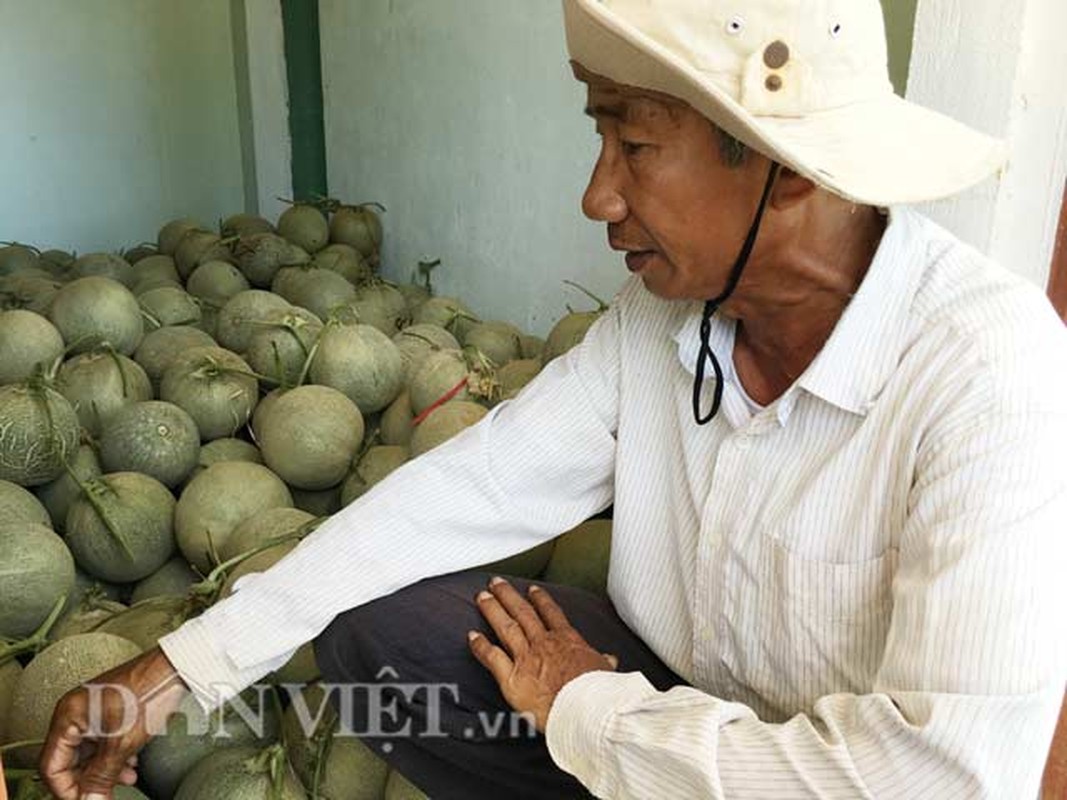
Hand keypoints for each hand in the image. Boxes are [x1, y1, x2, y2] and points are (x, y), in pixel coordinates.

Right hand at [40, 646, 188, 799]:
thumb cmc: (150, 690)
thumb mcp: (122, 743)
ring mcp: (93, 709)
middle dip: (90, 779)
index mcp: (67, 716)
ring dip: (105, 769)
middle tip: (105, 793)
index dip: (67, 789)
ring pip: (90, 751)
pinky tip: (131, 761)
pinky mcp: (111, 708)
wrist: (177, 667)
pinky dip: (115, 755)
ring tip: (125, 777)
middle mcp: (76, 710)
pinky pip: (104, 739)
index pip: (51, 766)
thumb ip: (101, 776)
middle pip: (70, 760)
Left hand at [469, 577, 616, 731]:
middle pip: (523, 613)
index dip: (540, 600)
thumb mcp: (605, 671)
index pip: (552, 614)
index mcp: (567, 640)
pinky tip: (472, 636)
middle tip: (496, 583)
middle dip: (508, 596)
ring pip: (506, 627)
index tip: (533, 590)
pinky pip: (492, 657)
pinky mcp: (512, 677)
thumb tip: (610, 660)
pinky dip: (481, 646)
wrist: (584, 708)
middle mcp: (544, 643)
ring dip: (492, 610)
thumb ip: (603, 663)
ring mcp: (526, 658)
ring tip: (481, 597)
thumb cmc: (596, 692)